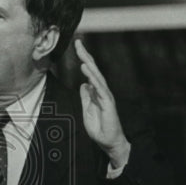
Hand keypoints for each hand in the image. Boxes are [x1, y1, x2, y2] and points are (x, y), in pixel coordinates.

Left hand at [76, 38, 130, 168]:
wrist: (109, 142)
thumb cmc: (99, 128)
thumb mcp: (87, 111)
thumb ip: (86, 98)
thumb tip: (83, 84)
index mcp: (96, 92)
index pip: (90, 72)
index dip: (84, 59)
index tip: (77, 47)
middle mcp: (102, 91)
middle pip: (93, 70)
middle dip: (85, 55)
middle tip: (78, 42)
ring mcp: (105, 96)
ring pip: (97, 76)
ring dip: (89, 64)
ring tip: (81, 53)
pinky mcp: (108, 103)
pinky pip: (100, 88)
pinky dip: (93, 78)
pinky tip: (86, 70)